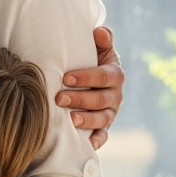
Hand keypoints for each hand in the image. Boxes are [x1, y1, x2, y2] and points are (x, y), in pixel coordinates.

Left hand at [56, 25, 123, 148]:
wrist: (88, 78)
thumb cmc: (87, 60)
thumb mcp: (96, 48)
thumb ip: (102, 39)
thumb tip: (100, 31)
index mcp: (114, 74)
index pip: (104, 76)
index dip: (87, 77)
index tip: (66, 78)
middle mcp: (115, 95)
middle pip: (102, 99)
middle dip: (81, 100)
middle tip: (60, 99)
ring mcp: (110, 112)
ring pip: (103, 119)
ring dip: (87, 120)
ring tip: (71, 120)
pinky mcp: (103, 127)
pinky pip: (103, 136)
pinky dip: (96, 141)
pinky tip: (86, 145)